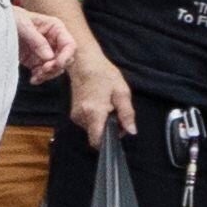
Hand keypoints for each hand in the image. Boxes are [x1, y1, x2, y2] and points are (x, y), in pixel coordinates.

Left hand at [11, 5, 80, 87]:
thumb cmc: (12, 18)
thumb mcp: (23, 25)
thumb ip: (37, 40)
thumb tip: (49, 57)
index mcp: (56, 28)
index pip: (70, 45)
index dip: (66, 56)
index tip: (55, 64)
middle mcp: (54, 40)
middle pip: (65, 59)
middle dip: (56, 67)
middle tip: (43, 70)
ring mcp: (45, 51)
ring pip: (56, 68)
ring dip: (48, 75)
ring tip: (36, 76)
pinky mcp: (35, 60)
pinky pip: (43, 72)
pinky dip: (40, 77)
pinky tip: (33, 79)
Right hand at [36, 0, 132, 152]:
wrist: (85, 65)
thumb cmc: (104, 76)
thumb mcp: (122, 93)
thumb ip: (127, 114)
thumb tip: (131, 131)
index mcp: (94, 112)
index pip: (97, 141)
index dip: (109, 142)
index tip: (118, 133)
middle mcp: (82, 117)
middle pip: (97, 135)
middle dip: (109, 128)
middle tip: (117, 112)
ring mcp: (76, 116)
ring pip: (93, 129)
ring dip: (103, 122)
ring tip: (108, 105)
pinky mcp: (74, 114)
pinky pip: (88, 123)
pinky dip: (97, 118)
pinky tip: (100, 105)